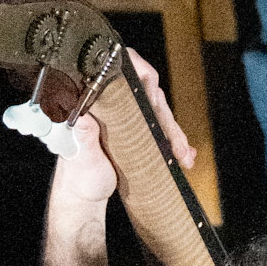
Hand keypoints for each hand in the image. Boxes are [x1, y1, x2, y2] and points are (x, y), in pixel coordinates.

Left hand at [49, 46, 194, 213]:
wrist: (86, 195)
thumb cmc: (80, 176)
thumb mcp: (82, 158)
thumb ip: (84, 138)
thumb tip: (81, 117)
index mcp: (98, 102)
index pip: (122, 70)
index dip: (142, 73)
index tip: (153, 96)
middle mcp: (115, 104)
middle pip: (149, 95)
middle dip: (167, 120)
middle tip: (175, 146)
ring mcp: (130, 117)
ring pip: (160, 113)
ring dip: (176, 134)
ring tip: (183, 156)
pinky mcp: (140, 131)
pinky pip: (163, 130)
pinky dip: (176, 142)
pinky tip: (186, 156)